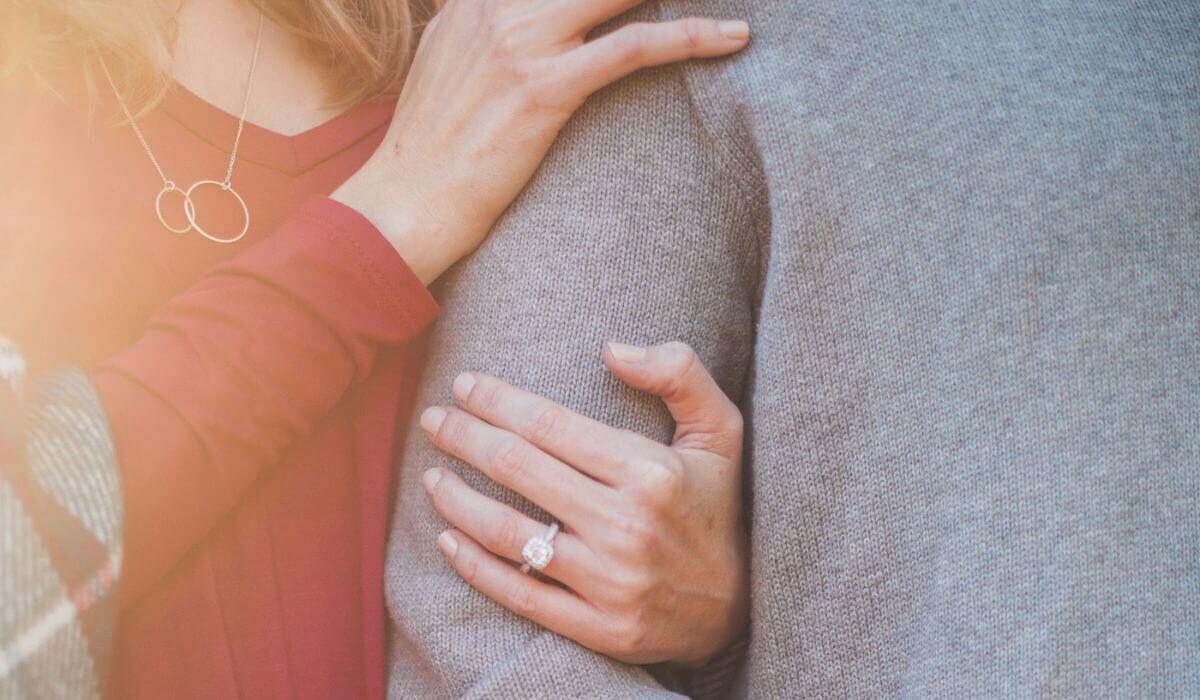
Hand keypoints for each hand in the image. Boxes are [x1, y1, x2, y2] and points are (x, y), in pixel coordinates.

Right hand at [332, 1, 749, 283]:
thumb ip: (482, 23)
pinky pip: (634, 46)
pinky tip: (733, 36)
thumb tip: (509, 15)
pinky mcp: (544, 86)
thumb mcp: (445, 60)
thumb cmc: (431, 145)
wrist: (405, 202)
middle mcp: (497, 5)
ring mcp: (520, 41)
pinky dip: (692, 36)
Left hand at [417, 341, 747, 666]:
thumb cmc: (718, 505)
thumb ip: (679, 373)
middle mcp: (626, 526)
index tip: (464, 385)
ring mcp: (610, 583)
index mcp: (650, 472)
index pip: (549, 424)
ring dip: (457, 500)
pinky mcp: (600, 629)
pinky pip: (520, 595)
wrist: (741, 607)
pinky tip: (448, 539)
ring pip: (508, 534)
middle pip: (518, 470)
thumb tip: (611, 349)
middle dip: (464, 437)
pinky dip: (475, 567)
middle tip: (433, 419)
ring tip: (430, 475)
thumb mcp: (722, 429)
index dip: (496, 400)